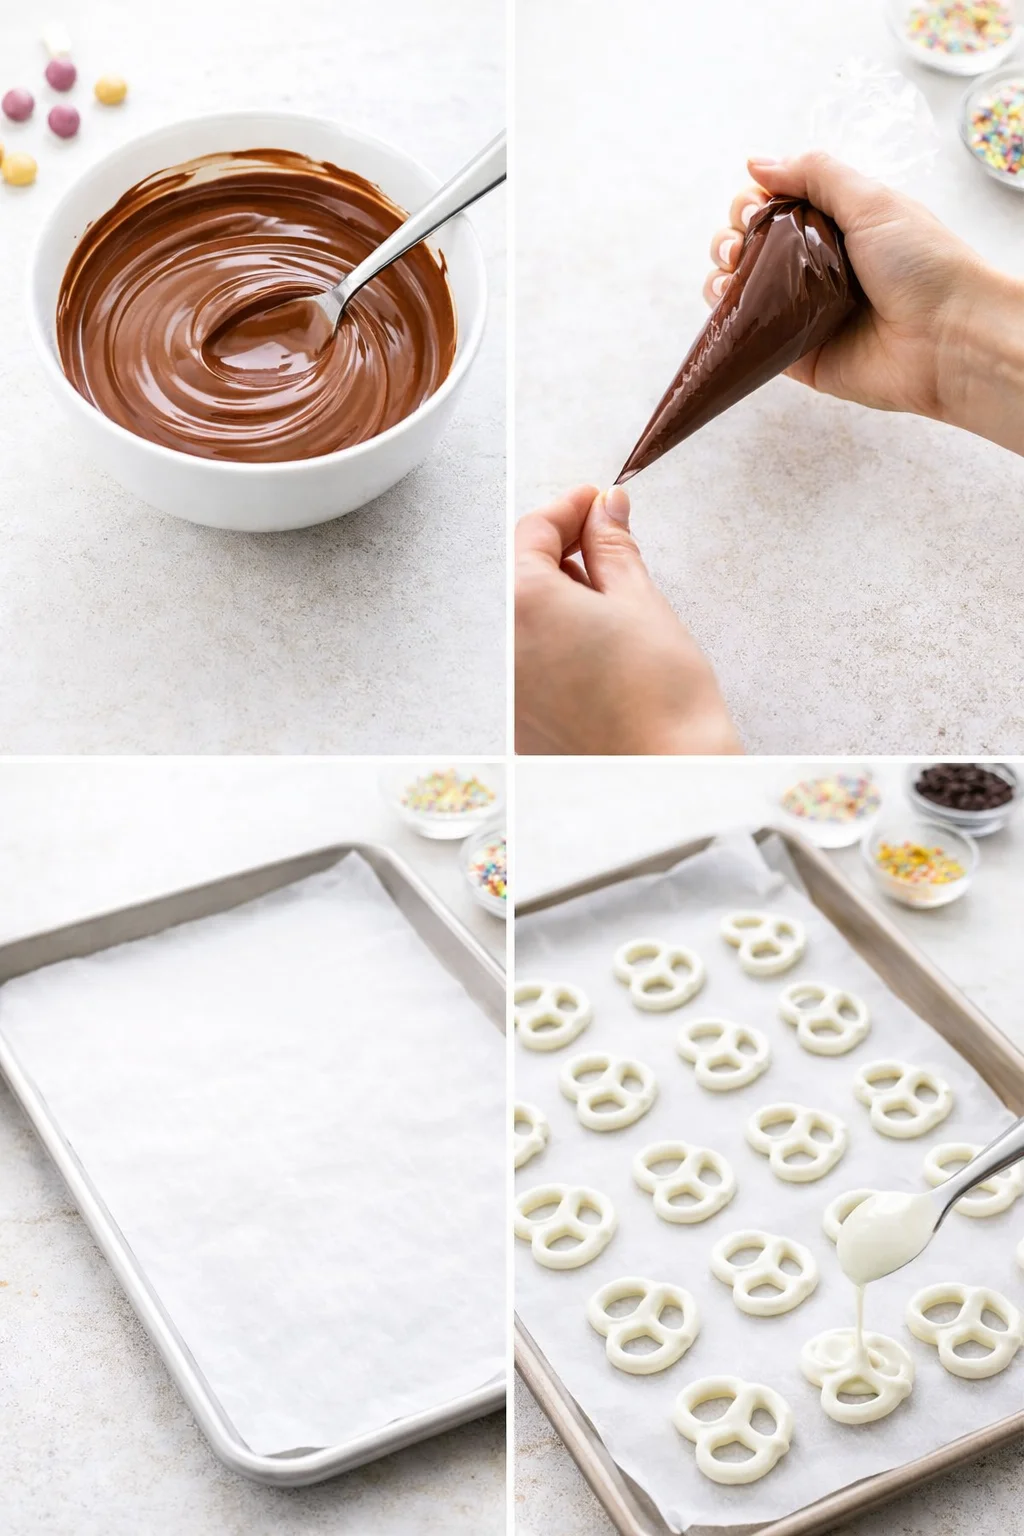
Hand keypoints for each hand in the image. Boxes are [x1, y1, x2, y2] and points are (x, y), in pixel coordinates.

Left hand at [515, 485, 741, 755]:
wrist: (668, 777)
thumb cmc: (663, 698)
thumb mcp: (641, 602)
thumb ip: (614, 549)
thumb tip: (606, 510)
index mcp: (526, 602)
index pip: (534, 531)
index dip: (569, 509)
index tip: (597, 502)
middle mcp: (505, 645)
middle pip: (522, 574)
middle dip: (563, 553)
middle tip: (611, 546)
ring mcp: (509, 688)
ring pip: (525, 620)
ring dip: (560, 598)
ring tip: (614, 607)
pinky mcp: (521, 722)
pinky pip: (529, 664)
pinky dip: (555, 643)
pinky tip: (599, 652)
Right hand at [705, 152, 1023, 455]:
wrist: (947, 339)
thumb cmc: (922, 264)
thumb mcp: (872, 200)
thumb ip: (815, 174)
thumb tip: (756, 162)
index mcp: (837, 228)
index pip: (776, 208)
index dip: (754, 201)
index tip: (752, 205)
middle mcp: (816, 269)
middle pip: (753, 247)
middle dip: (732, 235)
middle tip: (739, 242)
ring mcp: (803, 313)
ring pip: (742, 290)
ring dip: (721, 272)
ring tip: (727, 269)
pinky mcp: (794, 355)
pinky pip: (749, 337)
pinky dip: (726, 319)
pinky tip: (721, 301)